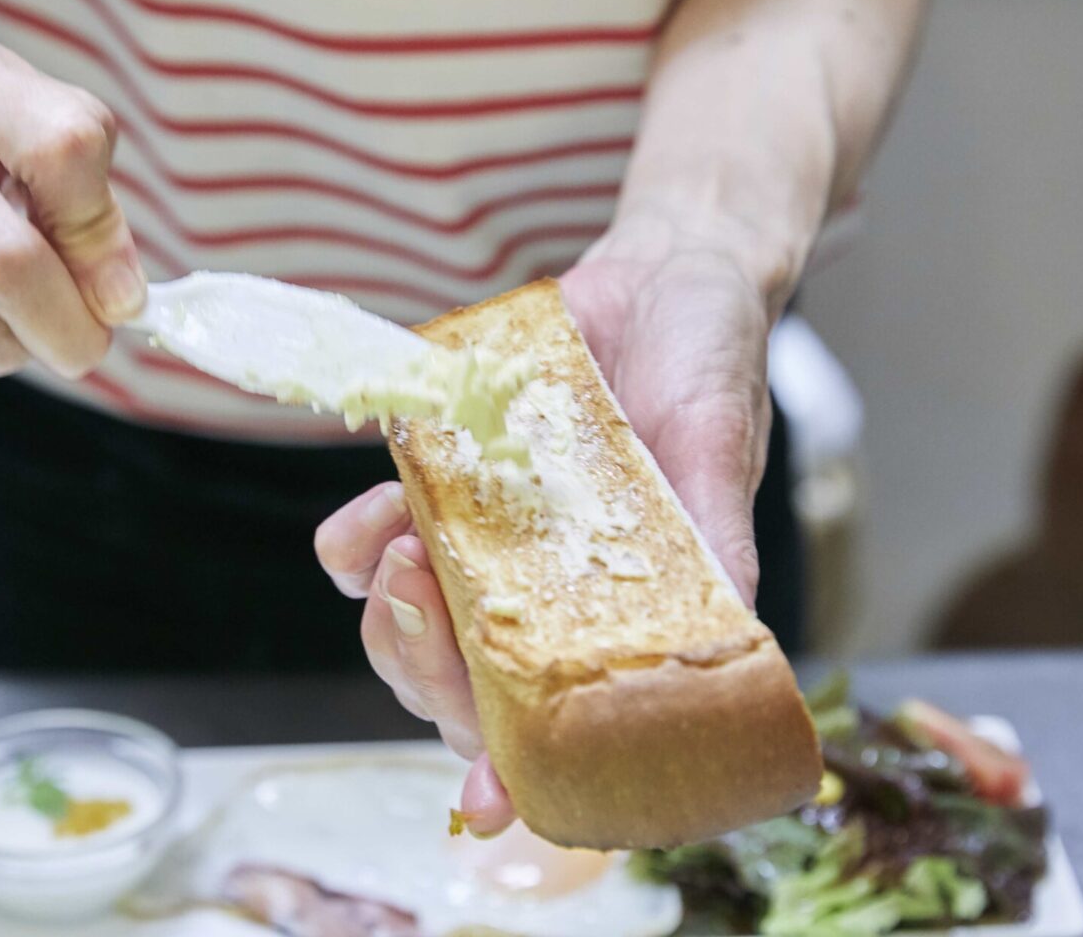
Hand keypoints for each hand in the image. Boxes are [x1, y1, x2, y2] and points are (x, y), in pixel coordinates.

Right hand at [0, 34, 144, 401]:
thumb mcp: (25, 111)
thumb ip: (86, 194)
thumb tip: (119, 297)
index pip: (63, 153)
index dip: (105, 240)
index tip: (120, 290)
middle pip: (7, 264)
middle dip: (69, 328)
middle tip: (86, 340)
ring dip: (13, 351)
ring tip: (24, 334)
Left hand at [315, 213, 781, 835]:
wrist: (664, 276)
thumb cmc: (712, 373)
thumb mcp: (720, 457)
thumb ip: (714, 547)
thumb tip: (730, 646)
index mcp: (615, 618)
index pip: (558, 726)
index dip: (518, 775)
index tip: (486, 806)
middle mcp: (545, 598)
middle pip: (459, 692)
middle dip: (427, 672)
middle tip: (426, 603)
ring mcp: (486, 546)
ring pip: (405, 630)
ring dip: (387, 613)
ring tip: (402, 551)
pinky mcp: (442, 482)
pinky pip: (371, 537)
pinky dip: (352, 544)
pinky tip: (367, 525)